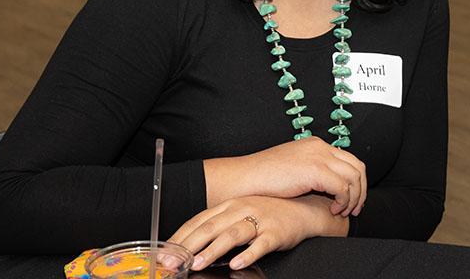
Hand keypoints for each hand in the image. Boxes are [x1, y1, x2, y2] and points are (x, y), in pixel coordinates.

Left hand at [170, 195, 341, 270]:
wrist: (305, 210)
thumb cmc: (270, 214)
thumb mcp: (240, 215)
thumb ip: (218, 228)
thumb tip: (189, 248)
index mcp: (229, 205)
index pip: (198, 221)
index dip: (179, 238)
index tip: (164, 253)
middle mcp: (241, 209)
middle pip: (210, 227)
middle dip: (187, 246)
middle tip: (173, 262)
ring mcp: (259, 219)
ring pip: (231, 234)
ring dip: (212, 249)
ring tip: (197, 263)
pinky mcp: (276, 232)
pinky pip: (260, 244)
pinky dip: (247, 254)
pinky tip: (236, 263)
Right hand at [204, 137, 366, 216]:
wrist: (244, 179)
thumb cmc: (262, 179)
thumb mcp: (293, 170)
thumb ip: (311, 172)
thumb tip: (327, 188)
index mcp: (316, 145)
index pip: (349, 160)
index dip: (355, 182)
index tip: (352, 200)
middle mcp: (320, 147)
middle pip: (357, 167)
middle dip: (360, 191)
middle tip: (355, 209)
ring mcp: (319, 156)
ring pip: (354, 177)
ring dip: (353, 198)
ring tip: (344, 212)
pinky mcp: (315, 170)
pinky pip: (342, 187)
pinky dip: (343, 201)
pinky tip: (333, 210)